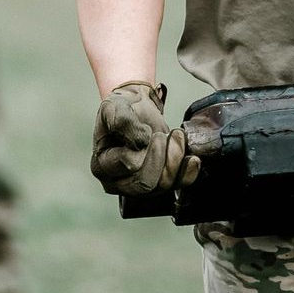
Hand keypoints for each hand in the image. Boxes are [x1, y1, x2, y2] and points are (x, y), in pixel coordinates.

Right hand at [90, 81, 198, 196]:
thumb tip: (140, 142)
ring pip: (163, 185)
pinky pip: (178, 185)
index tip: (145, 130)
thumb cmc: (123, 108)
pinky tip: (191, 158)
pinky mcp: (160, 184)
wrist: (139, 108)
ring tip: (175, 136)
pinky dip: (188, 172)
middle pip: (146, 183)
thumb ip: (121, 121)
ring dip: (174, 158)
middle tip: (162, 134)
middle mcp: (118, 182)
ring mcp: (140, 186)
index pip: (128, 165)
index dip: (142, 147)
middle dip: (160, 155)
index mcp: (102, 166)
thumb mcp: (114, 106)